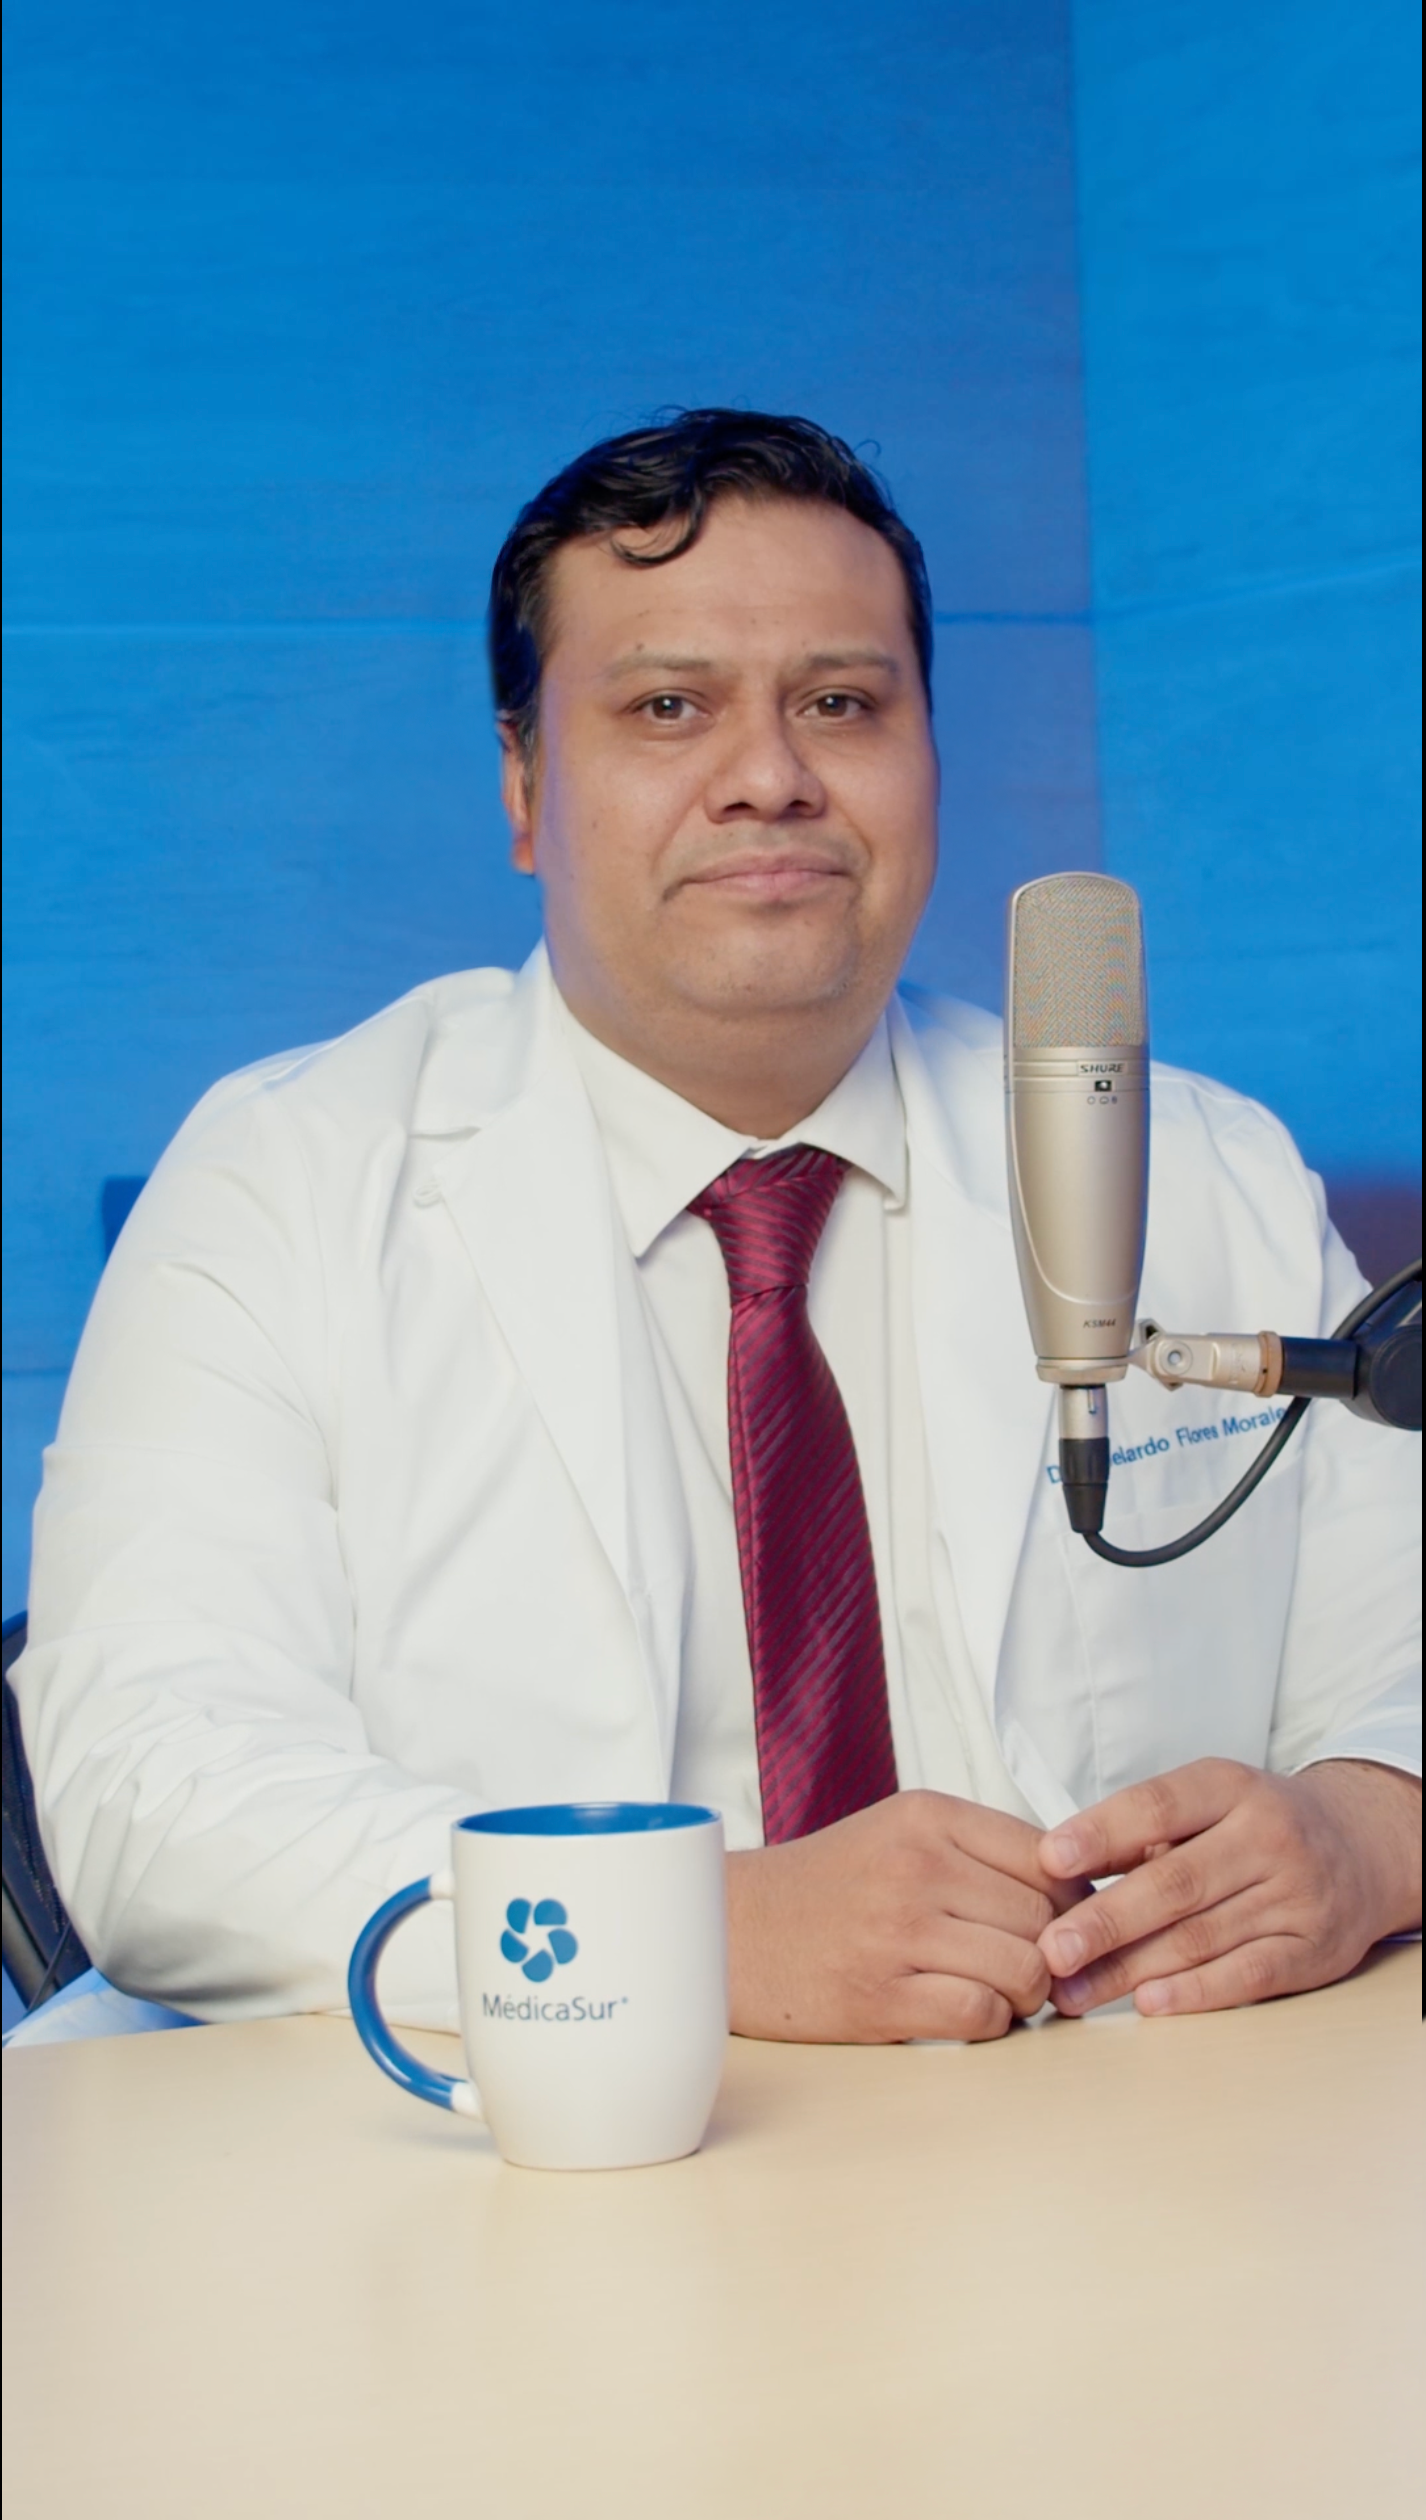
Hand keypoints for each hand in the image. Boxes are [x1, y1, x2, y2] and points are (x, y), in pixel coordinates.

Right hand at [726, 1789, 1088, 2043]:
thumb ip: (979, 1848)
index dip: (1070, 1898)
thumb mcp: (899, 1832)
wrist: (737, 1929)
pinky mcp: (882, 1997)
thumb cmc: (828, 1885)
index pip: (1049, 1856)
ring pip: (1025, 1969)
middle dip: (1053, 1951)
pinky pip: (982, 2014)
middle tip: (1031, 1965)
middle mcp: (916, 1866)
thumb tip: (1074, 1890)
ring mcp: (898, 1932)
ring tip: (1002, 1990)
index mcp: (927, 1816)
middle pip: (1045, 1918)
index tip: (1061, 1922)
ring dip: (1028, 1993)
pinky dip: (992, 2022)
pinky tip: (968, 2011)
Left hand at [1036, 1758, 1421, 2018]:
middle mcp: (1268, 1837)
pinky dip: (1195, 1992)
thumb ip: (1141, 1833)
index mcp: (1230, 1788)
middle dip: (1105, 1921)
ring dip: (1129, 1969)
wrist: (1360, 1847)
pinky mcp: (1313, 1950)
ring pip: (1201, 1936)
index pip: (1158, 1807)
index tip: (1048, 1860)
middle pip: (1175, 1883)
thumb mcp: (1206, 1804)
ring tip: (1073, 1990)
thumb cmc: (1254, 1826)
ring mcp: (1295, 1895)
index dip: (1101, 1833)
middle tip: (1051, 1950)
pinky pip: (1248, 1975)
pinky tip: (1147, 2002)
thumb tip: (1059, 1868)